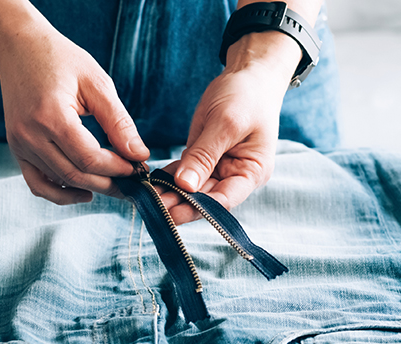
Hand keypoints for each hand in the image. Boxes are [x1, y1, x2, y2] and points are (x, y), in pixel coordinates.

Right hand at [0, 30, 148, 204]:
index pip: (89, 157)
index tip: (138, 167)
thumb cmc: (61, 60)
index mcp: (50, 115)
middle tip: (132, 183)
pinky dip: (61, 193)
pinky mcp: (16, 148)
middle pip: (75, 174)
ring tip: (115, 184)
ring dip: (90, 187)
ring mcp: (19, 144)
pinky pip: (38, 183)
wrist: (20, 48)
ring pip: (60, 181)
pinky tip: (84, 191)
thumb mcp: (97, 84)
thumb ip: (118, 121)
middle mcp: (29, 135)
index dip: (117, 168)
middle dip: (108, 183)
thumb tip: (139, 154)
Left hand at [160, 31, 301, 224]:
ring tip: (147, 199)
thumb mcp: (225, 123)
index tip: (173, 212)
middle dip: (181, 203)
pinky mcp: (205, 157)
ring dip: (172, 194)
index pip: (225, 200)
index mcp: (252, 172)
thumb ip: (204, 155)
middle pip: (207, 198)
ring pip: (194, 189)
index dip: (199, 209)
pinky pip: (186, 172)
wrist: (249, 74)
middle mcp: (237, 175)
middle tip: (153, 208)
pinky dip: (169, 178)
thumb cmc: (247, 95)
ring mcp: (220, 167)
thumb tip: (185, 186)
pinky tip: (151, 183)